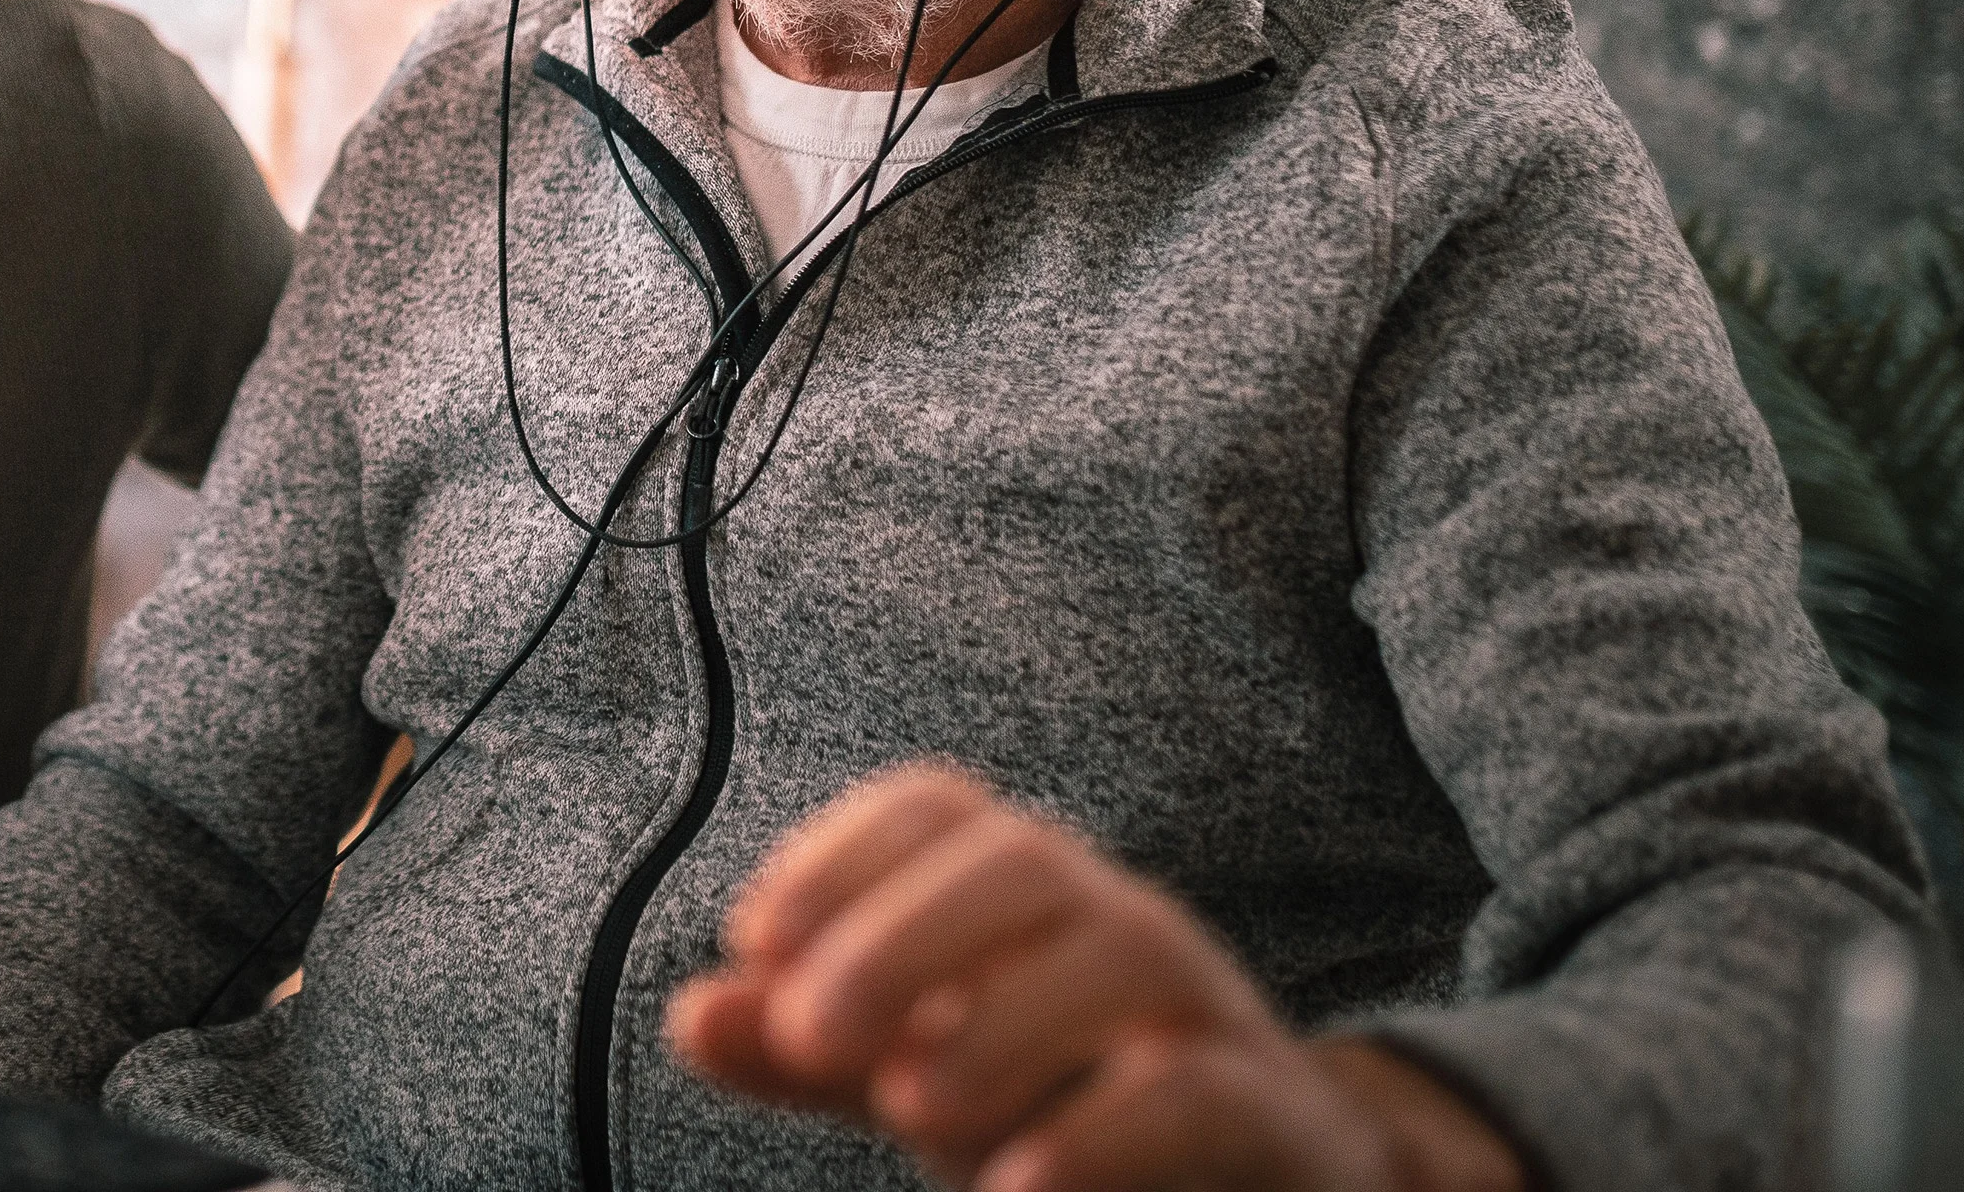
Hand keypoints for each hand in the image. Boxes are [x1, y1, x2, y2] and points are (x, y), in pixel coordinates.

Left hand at [666, 764, 1521, 1191]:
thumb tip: (692, 1014)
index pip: (935, 808)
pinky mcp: (1271, 1112)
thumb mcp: (916, 1075)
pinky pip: (1195, 1094)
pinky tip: (1015, 1188)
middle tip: (811, 1034)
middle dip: (902, 937)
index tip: (754, 938)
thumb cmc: (1060, 1106)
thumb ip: (810, 1051)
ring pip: (1120, 955)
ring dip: (999, 1024)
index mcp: (1023, 891)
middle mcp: (1115, 919)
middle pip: (1020, 861)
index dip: (839, 854)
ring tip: (903, 1108)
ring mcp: (1204, 1007)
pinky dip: (1101, 1137)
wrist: (1250, 1188)